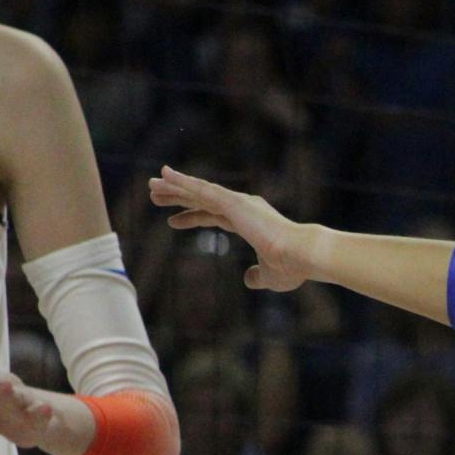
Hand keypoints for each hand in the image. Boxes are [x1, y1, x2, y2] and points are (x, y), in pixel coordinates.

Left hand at [149, 165, 315, 290]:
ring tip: (152, 184)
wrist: (303, 256)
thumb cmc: (292, 267)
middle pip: (203, 199)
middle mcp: (244, 208)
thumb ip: (258, 276)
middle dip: (179, 197)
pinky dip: (183, 181)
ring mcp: (238, 203)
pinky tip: (165, 175)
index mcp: (251, 221)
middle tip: (155, 194)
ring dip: (175, 186)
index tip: (172, 221)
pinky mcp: (234, 203)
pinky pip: (202, 190)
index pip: (215, 216)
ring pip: (199, 191)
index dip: (193, 217)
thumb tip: (249, 279)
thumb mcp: (270, 276)